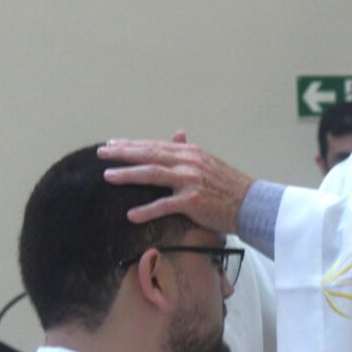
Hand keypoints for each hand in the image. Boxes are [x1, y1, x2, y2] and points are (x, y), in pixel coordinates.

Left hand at [98, 132, 252, 232]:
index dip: (131, 144)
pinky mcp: (193, 201)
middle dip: (122, 153)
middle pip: (149, 154)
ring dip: (128, 175)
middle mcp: (188, 162)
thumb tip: (177, 136)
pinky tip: (131, 215)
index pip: (154, 145)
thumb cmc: (229, 188)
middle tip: (101, 154)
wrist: (251, 205)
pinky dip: (147, 210)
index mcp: (190, 152)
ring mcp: (190, 180)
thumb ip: (188, 151)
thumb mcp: (208, 164)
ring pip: (152, 173)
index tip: (111, 145)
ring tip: (108, 177)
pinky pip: (164, 204)